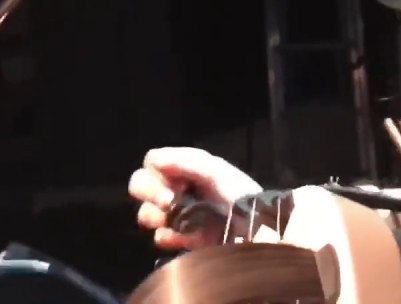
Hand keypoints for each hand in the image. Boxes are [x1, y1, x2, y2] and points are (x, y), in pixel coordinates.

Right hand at [127, 147, 262, 249]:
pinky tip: (176, 237)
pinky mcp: (183, 239)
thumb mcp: (217, 171)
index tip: (172, 184)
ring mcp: (178, 214)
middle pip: (141, 185)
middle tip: (168, 202)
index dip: (156, 172)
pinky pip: (161, 237)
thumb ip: (186, 162)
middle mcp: (177, 188)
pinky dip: (166, 237)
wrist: (259, 229)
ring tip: (169, 220)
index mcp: (185, 169)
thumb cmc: (240, 193)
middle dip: (149, 193)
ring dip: (153, 215)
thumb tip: (155, 160)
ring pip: (147, 213)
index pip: (152, 163)